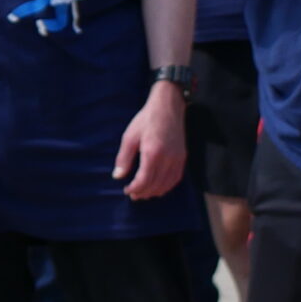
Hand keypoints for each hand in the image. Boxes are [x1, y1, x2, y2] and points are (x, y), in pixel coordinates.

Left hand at [113, 85, 186, 199]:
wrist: (168, 106)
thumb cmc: (146, 120)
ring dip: (154, 192)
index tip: (126, 190)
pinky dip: (166, 186)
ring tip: (143, 193)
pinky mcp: (182, 157)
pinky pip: (176, 178)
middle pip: (155, 185)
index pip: (144, 180)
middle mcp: (167, 158)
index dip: (134, 189)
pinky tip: (158, 186)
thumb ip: (124, 158)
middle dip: (143, 193)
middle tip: (133, 194)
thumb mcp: (129, 136)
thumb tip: (117, 176)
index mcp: (152, 152)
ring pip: (167, 184)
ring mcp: (177, 158)